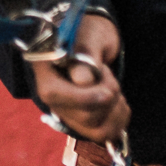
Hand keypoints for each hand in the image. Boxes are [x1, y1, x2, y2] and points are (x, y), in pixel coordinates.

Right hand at [32, 15, 128, 143]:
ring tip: (112, 87)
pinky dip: (120, 119)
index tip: (108, 89)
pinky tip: (117, 101)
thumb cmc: (88, 31)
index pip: (55, 94)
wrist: (93, 38)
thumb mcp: (89, 35)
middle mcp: (52, 96)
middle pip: (83, 116)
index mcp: (44, 69)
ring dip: (116, 109)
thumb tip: (82, 80)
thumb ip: (85, 54)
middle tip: (107, 74)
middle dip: (107, 96)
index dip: (84, 97)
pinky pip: (106, 134)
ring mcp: (68, 112)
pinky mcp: (84, 122)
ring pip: (97, 129)